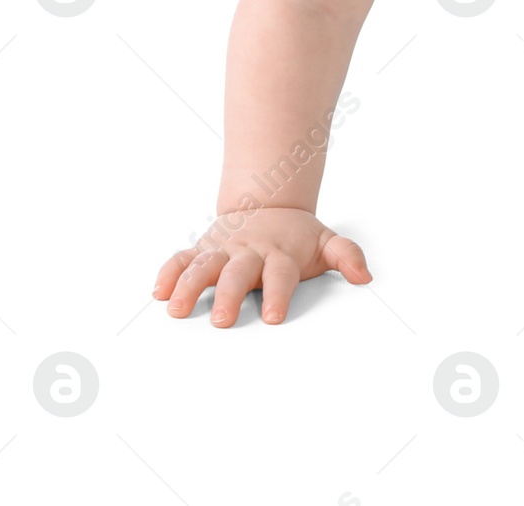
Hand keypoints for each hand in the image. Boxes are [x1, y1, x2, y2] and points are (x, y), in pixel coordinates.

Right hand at [153, 206, 371, 326]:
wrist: (269, 201)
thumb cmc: (297, 235)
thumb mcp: (326, 240)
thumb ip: (346, 256)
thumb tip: (364, 276)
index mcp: (280, 254)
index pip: (281, 275)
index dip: (278, 295)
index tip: (274, 317)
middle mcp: (249, 252)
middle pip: (239, 273)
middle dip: (230, 296)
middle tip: (222, 321)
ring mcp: (224, 250)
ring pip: (204, 266)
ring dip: (189, 286)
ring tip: (176, 309)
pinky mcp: (203, 249)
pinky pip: (182, 259)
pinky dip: (169, 272)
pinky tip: (159, 291)